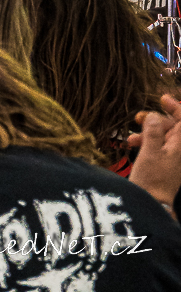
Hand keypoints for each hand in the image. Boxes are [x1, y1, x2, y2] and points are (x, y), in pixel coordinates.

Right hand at [128, 93, 180, 212]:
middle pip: (173, 128)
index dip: (175, 107)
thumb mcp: (150, 151)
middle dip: (156, 121)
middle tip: (138, 118)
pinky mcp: (166, 168)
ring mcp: (174, 160)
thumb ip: (153, 130)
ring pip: (164, 138)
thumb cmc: (152, 180)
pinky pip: (160, 149)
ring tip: (131, 138)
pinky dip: (148, 144)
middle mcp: (180, 151)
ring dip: (148, 133)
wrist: (153, 208)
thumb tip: (155, 116)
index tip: (161, 99)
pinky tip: (134, 146)